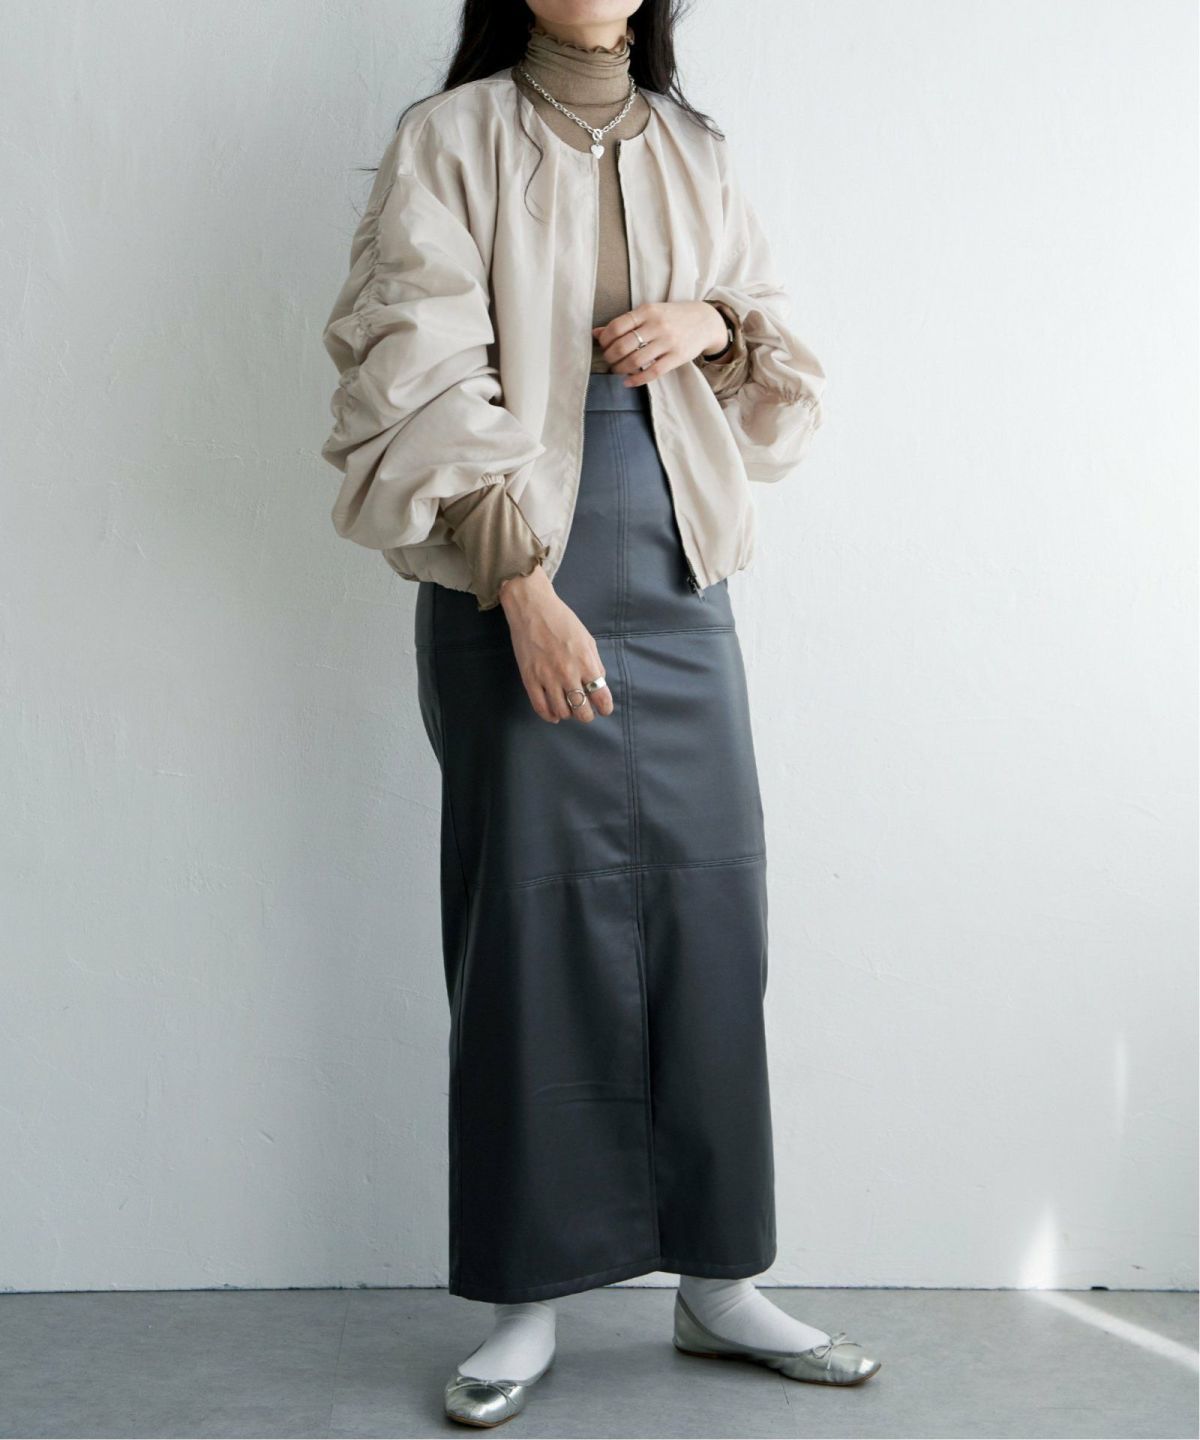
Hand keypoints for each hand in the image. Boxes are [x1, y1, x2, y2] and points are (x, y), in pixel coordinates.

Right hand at [498, 566, 613, 724]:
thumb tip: (598, 682)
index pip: (601, 696)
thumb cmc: (562, 620)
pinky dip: (549, 715)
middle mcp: (568, 673)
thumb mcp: (587, 639)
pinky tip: (554, 714)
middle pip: (582, 710)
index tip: (603, 709)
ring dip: (568, 714)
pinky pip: (540, 707)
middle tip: (585, 711)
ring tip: (569, 708)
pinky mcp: (529, 678)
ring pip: (561, 712)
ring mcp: (547, 677)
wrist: (532, 608)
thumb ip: (595, 663)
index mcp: (586, 662)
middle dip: (586, 715)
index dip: (605, 708)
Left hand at [592, 301, 730, 387]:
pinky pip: (652, 372)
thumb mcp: (650, 313)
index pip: (617, 326)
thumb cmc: (672, 317)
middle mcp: (657, 325)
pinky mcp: (677, 357)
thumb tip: (596, 333)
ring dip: (620, 369)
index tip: (603, 346)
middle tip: (609, 360)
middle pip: (623, 345)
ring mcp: (668, 342)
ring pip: (635, 361)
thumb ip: (625, 322)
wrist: (705, 320)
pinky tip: (628, 382)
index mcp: (647, 311)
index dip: (605, 339)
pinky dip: (636, 380)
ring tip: (617, 370)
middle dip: (610, 356)